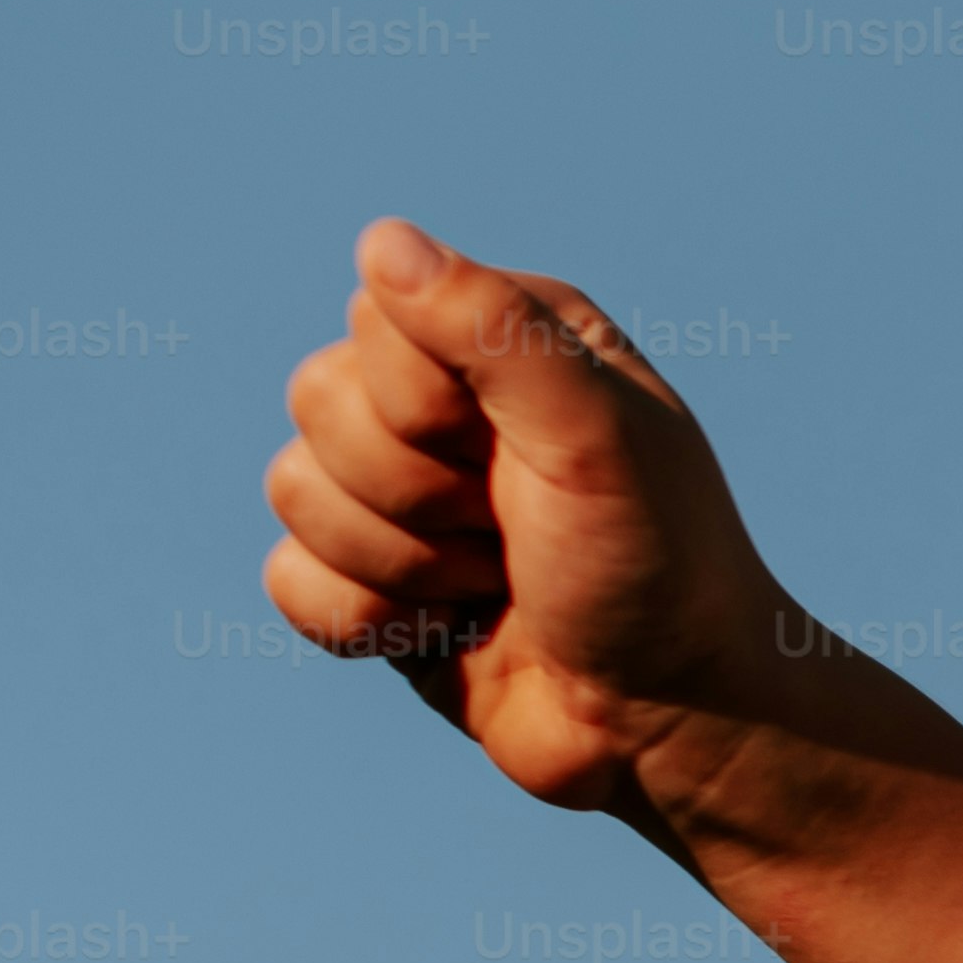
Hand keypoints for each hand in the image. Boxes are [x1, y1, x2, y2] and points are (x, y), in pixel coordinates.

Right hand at [260, 217, 786, 819]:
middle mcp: (446, 401)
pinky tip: (450, 633)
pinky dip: (365, 621)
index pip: (373, 321)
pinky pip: (288, 579)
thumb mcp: (598, 436)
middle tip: (515, 536)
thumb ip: (494, 330)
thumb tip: (383, 239)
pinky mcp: (374, 583)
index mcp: (507, 338)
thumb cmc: (658, 569)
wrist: (674, 723)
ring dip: (403, 565)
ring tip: (497, 586)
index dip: (428, 406)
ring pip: (294, 490)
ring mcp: (402, 494)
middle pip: (317, 401)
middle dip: (417, 493)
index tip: (521, 461)